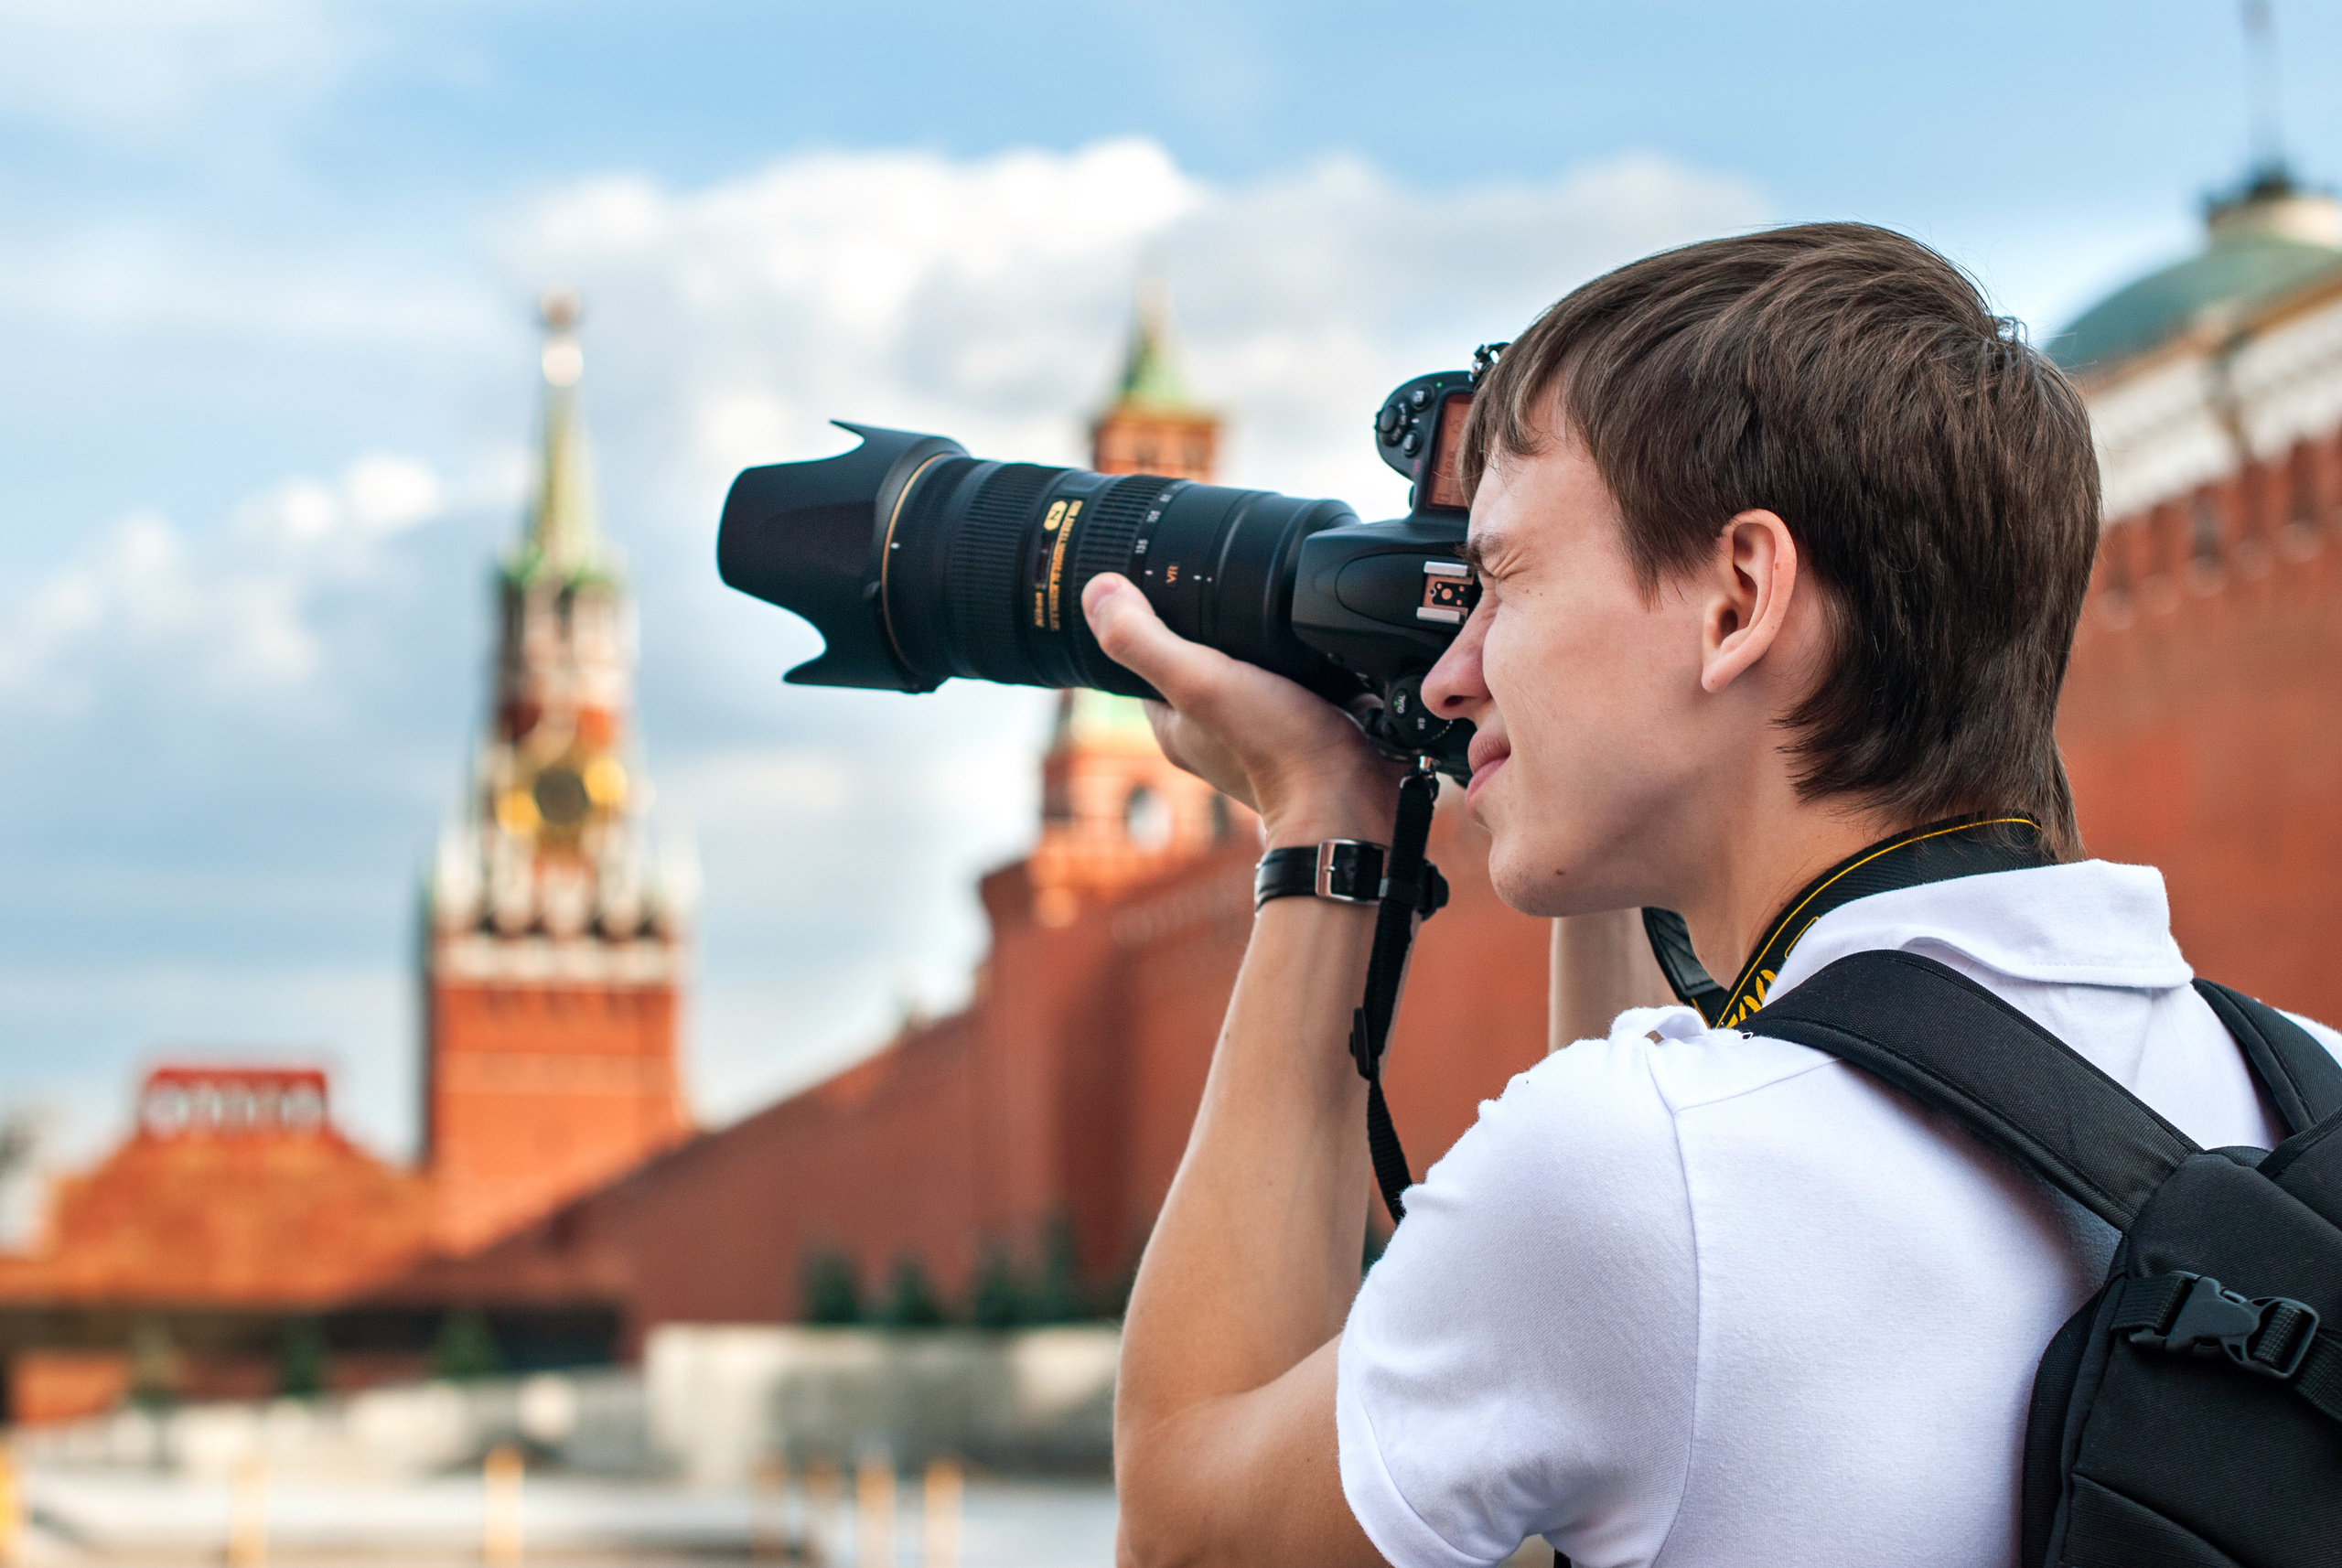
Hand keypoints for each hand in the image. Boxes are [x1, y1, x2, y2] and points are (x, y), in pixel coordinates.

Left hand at [1082, 573, 1403, 845]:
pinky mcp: (1303, 725)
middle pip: (1198, 657)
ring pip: (1248, 667)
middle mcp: (1210, 730)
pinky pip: (1292, 680)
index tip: (1171, 580)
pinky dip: (1300, 659)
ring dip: (1261, 641)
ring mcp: (1259, 730)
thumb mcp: (1199, 681)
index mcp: (1172, 723)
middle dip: (1214, 623)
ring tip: (1274, 614)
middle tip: (1230, 587)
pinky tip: (1313, 643)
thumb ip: (1144, 640)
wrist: (1351, 798)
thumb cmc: (1276, 748)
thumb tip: (1095, 590)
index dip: (1151, 615)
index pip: (1144, 655)